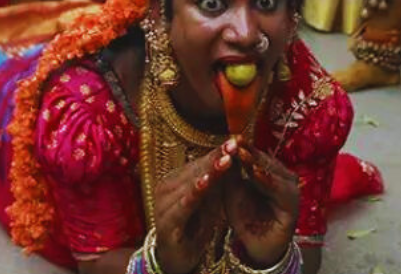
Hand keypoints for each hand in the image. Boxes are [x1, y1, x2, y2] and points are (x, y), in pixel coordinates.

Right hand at [152, 138, 236, 273]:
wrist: (176, 259)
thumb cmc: (193, 228)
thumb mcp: (209, 203)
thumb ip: (216, 183)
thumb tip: (233, 158)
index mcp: (175, 180)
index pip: (200, 162)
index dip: (218, 151)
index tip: (236, 140)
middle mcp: (166, 187)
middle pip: (196, 169)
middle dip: (217, 156)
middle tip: (234, 143)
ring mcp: (163, 204)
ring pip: (191, 183)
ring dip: (209, 171)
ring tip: (225, 159)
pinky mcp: (166, 221)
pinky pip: (184, 204)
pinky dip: (195, 192)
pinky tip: (206, 182)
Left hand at [225, 144, 300, 267]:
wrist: (256, 246)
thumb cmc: (245, 216)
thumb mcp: (232, 191)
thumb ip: (230, 172)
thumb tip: (223, 146)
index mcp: (269, 170)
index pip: (255, 154)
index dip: (242, 146)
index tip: (229, 135)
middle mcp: (283, 177)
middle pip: (264, 159)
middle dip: (249, 151)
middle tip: (234, 140)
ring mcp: (290, 190)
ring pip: (272, 171)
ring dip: (257, 162)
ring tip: (242, 153)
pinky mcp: (293, 205)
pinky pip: (279, 189)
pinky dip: (267, 180)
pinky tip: (256, 173)